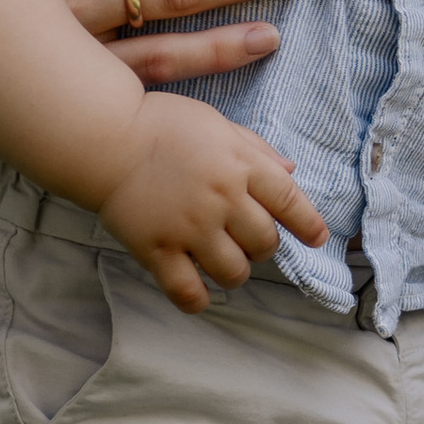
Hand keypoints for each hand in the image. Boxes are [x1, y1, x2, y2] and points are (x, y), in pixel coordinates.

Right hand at [91, 91, 327, 313]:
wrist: (105, 138)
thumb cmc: (162, 125)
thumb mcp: (217, 124)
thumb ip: (255, 149)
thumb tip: (291, 169)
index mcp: (241, 165)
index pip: (289, 201)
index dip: (308, 223)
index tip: (318, 237)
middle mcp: (222, 199)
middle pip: (265, 242)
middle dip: (263, 246)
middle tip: (249, 240)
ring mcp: (190, 228)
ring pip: (234, 272)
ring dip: (236, 272)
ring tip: (224, 262)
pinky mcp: (157, 250)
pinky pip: (188, 292)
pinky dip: (198, 299)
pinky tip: (199, 292)